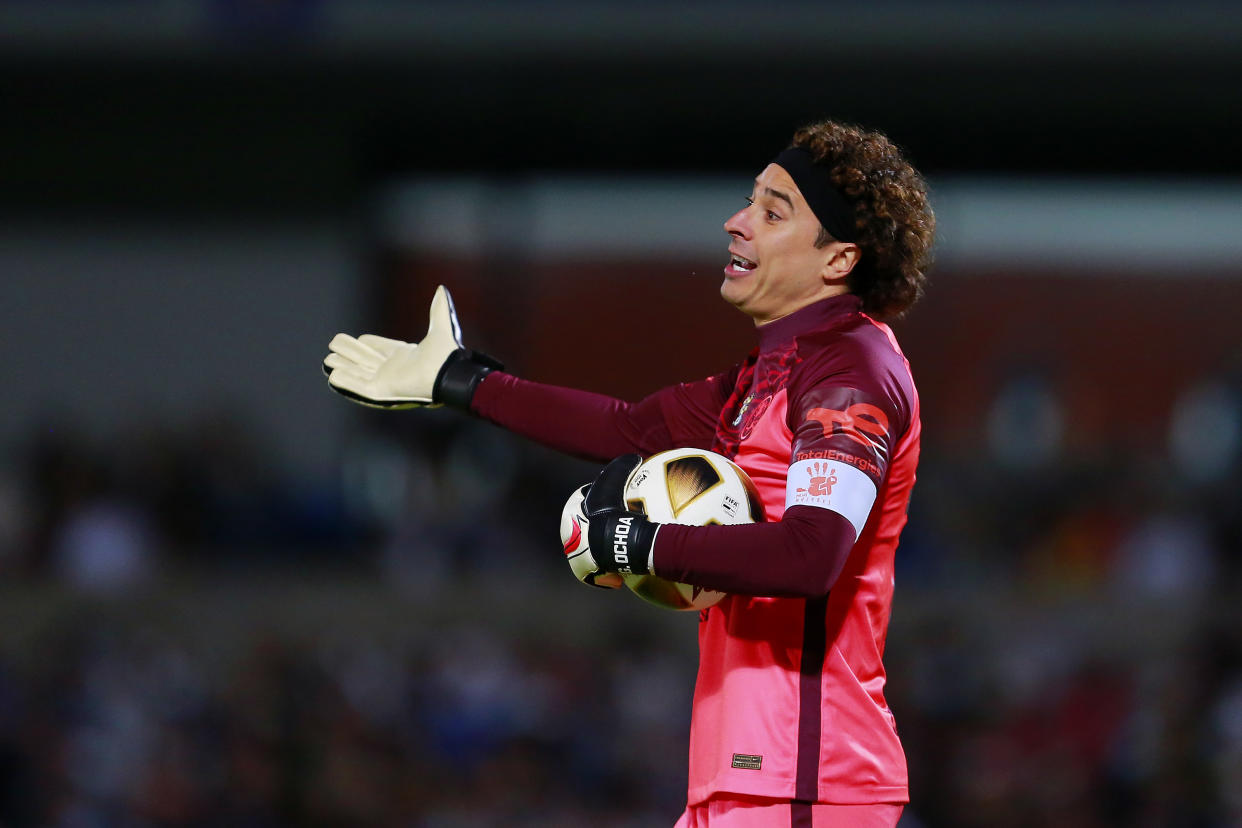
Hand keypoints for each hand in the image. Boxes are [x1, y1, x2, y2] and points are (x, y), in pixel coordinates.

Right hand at [323, 285, 501, 409]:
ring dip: (342, 365)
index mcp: (402, 356)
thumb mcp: (441, 326)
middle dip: (348, 351)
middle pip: (362, 358)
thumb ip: (439, 309)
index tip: (358, 339)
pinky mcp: (379, 392)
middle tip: (334, 343)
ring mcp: (384, 381)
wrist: (447, 373)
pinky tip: (332, 374)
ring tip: (328, 359)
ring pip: (356, 372)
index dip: (366, 342)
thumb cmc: (445, 355)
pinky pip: (356, 386)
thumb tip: (442, 289)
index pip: (377, 347)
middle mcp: (392, 369)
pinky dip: (344, 381)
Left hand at [560, 455, 659, 587]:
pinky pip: (596, 573)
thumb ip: (623, 466)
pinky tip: (618, 579)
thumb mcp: (616, 479)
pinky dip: (606, 575)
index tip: (613, 504)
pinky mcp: (582, 570)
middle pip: (584, 529)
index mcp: (571, 510)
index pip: (582, 502)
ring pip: (590, 553)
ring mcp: (574, 552)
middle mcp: (568, 531)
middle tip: (616, 531)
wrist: (608, 538)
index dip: (596, 502)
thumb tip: (635, 457)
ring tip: (616, 557)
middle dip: (595, 531)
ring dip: (600, 554)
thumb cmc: (611, 508)